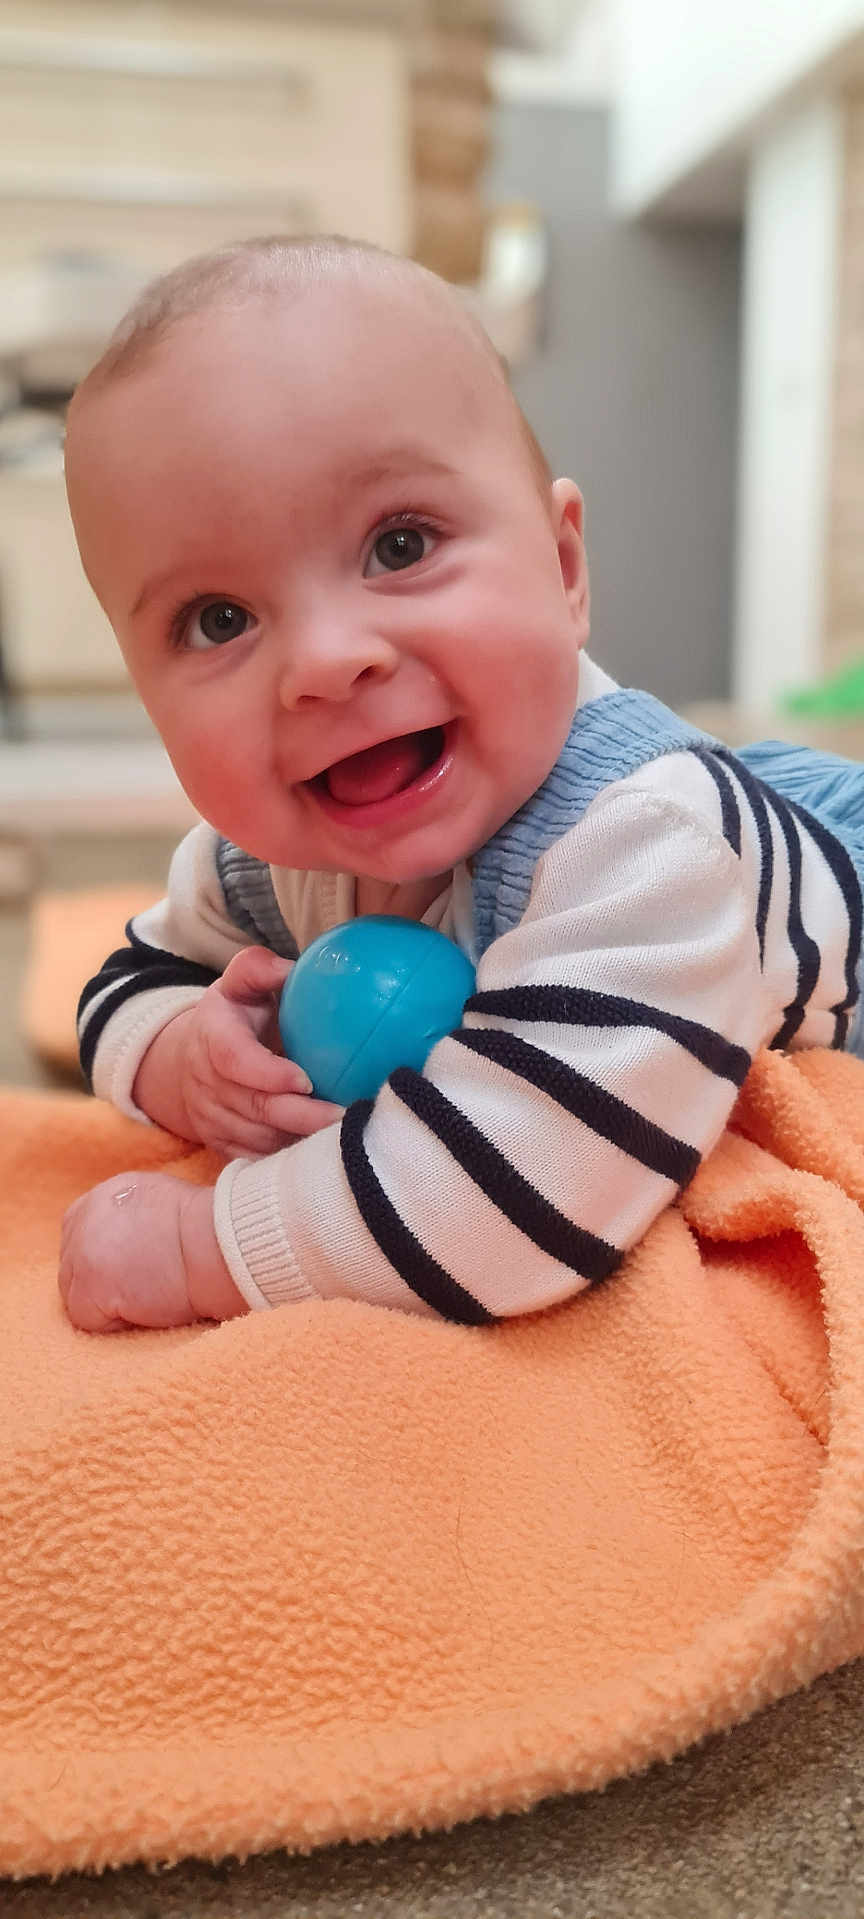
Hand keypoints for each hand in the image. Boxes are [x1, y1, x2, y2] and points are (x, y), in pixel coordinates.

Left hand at [59, 1172, 246, 1331]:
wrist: (220, 1244)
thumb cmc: (210, 1231)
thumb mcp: (162, 1203)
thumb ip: (132, 1217)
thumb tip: (125, 1242)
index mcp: (107, 1194)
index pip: (79, 1231)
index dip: (102, 1257)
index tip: (130, 1270)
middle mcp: (87, 1216)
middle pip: (71, 1264)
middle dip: (100, 1282)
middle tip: (143, 1287)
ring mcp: (83, 1250)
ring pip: (75, 1293)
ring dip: (108, 1302)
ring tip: (149, 1295)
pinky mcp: (90, 1284)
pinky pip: (87, 1319)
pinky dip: (115, 1323)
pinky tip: (146, 1307)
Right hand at [133, 945, 343, 1157]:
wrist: (189, 1062)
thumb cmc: (233, 1017)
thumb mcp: (239, 984)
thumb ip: (257, 969)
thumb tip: (291, 969)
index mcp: (212, 1036)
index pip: (233, 1058)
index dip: (267, 1073)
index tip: (305, 1080)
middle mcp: (206, 1082)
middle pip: (255, 1107)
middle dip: (302, 1115)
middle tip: (345, 1115)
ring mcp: (211, 1118)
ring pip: (259, 1138)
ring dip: (300, 1139)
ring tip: (344, 1133)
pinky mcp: (221, 1144)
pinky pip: (256, 1159)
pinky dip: (288, 1157)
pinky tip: (321, 1150)